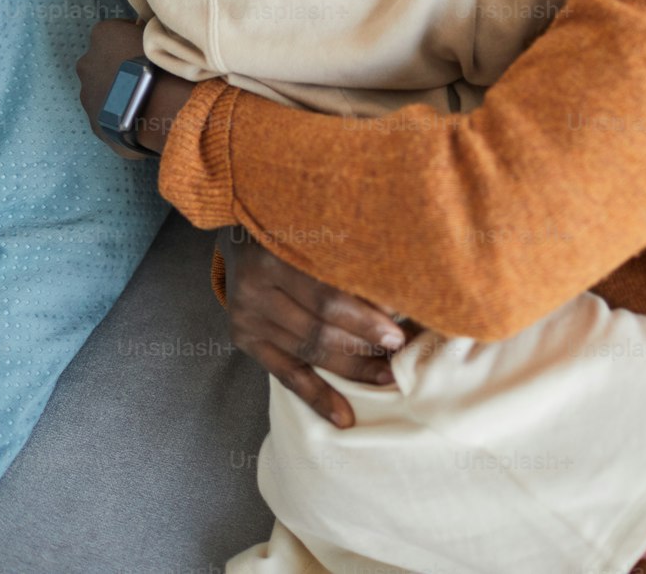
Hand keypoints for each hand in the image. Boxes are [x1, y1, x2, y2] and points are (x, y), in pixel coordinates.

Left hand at [75, 17, 196, 156]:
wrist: (162, 110)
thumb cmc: (163, 67)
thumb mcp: (161, 34)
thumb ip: (149, 32)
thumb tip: (150, 32)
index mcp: (102, 34)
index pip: (117, 30)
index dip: (134, 38)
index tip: (149, 48)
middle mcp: (87, 62)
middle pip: (104, 59)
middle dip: (120, 64)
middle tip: (146, 73)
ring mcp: (86, 93)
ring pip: (103, 88)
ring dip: (118, 90)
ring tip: (144, 97)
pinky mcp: (93, 120)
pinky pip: (107, 112)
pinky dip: (119, 112)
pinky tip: (139, 114)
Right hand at [220, 226, 406, 428]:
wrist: (244, 232)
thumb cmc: (294, 228)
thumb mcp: (314, 229)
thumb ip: (347, 254)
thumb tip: (401, 290)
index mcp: (272, 255)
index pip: (326, 297)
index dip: (364, 318)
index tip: (399, 331)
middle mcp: (254, 288)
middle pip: (319, 327)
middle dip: (364, 345)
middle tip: (400, 356)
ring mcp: (247, 317)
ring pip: (308, 352)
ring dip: (351, 369)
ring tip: (385, 377)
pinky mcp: (246, 339)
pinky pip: (287, 375)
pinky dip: (318, 397)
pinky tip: (344, 416)